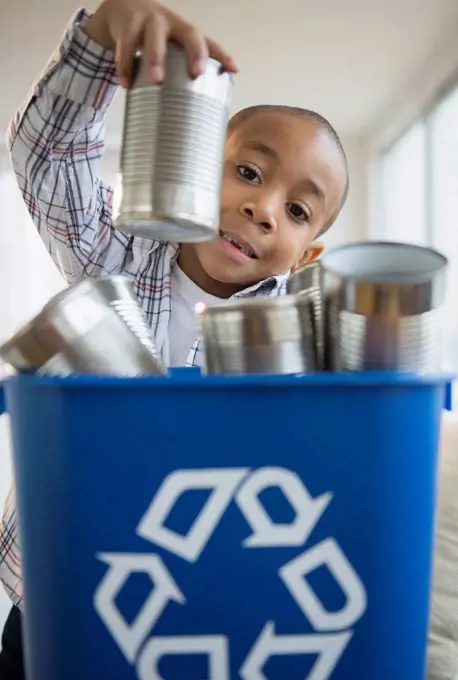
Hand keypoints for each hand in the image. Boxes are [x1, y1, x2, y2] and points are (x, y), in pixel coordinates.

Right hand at [84, 0, 237, 87]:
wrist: (124, 9)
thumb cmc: (154, 38)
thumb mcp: (170, 48)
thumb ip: (178, 71)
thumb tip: (191, 114)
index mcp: (185, 32)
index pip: (208, 42)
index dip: (222, 55)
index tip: (233, 70)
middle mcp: (172, 24)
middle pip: (188, 33)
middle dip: (194, 52)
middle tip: (196, 73)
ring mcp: (149, 21)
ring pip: (154, 37)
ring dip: (155, 58)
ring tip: (156, 80)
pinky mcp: (128, 25)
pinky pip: (127, 44)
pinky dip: (125, 64)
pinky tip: (126, 83)